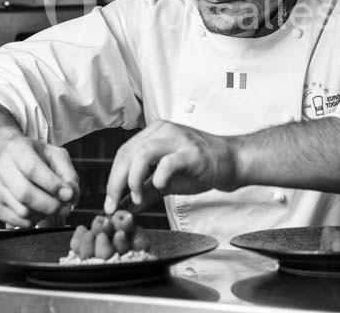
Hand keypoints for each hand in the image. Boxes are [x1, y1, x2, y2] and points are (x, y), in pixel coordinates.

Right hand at [0, 136, 78, 227]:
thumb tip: (71, 195)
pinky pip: (16, 221)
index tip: (68, 194)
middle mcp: (2, 168)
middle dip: (51, 205)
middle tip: (65, 207)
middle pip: (25, 193)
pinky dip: (33, 221)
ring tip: (52, 206)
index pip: (32, 169)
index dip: (52, 185)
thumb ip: (68, 174)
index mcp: (17, 149)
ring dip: (43, 214)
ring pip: (22, 210)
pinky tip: (39, 211)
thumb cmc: (35, 156)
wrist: (9, 157)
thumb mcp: (56, 155)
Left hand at [104, 120, 237, 214]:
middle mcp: (163, 131)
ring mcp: (177, 139)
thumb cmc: (198, 166)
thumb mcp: (165, 180)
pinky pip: (168, 162)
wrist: (230, 161)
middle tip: (114, 204)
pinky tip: (159, 186)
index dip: (112, 178)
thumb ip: (144, 191)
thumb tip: (123, 208)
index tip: (109, 201)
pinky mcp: (191, 152)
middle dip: (117, 182)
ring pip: (143, 154)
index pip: (123, 153)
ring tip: (136, 198)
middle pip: (128, 153)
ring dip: (134, 179)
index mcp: (153, 134)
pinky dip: (158, 177)